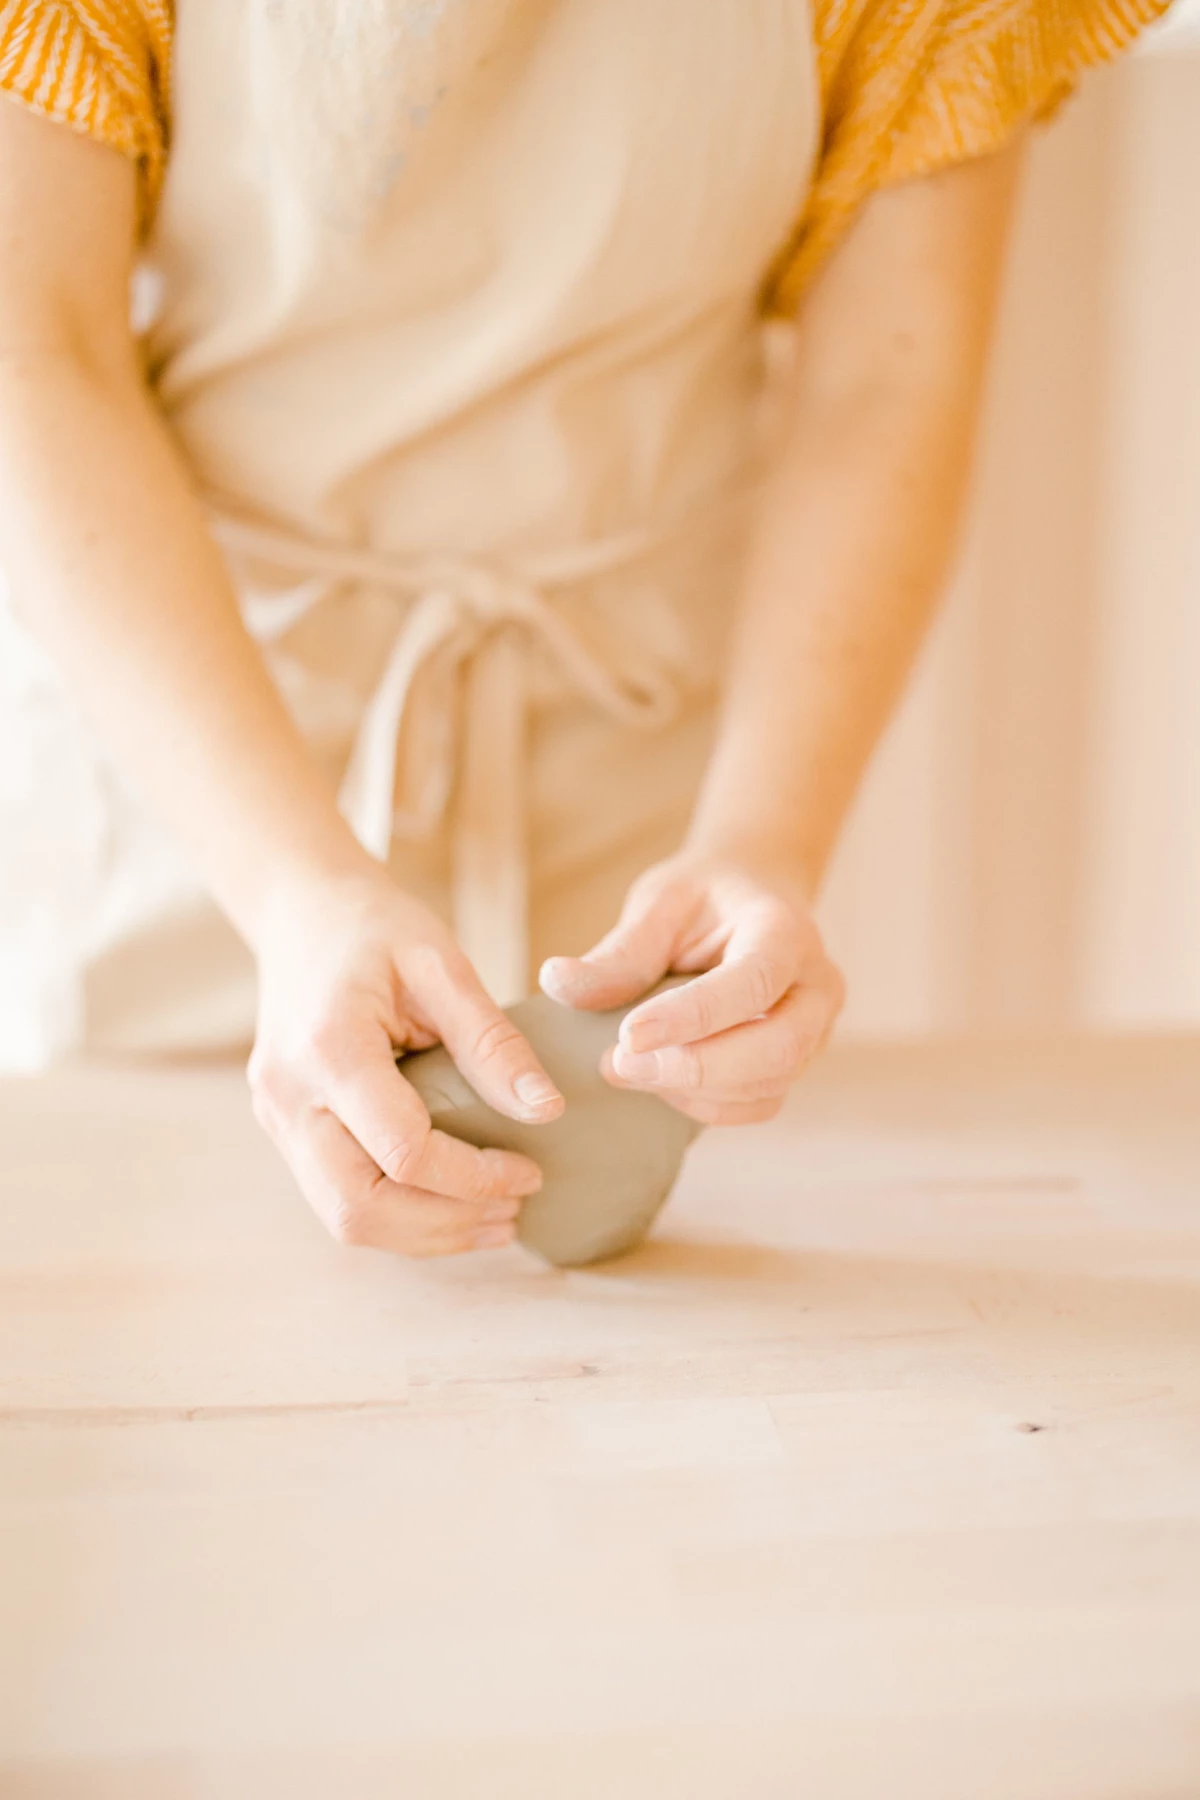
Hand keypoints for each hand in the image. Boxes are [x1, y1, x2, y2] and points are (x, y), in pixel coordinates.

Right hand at [247, 870, 563, 1255]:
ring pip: (345, 1218)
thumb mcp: (443, 964)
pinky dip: (399, 1218)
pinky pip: (337, 1199)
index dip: (474, 1177)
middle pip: (361, 1206)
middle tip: (516, 1210)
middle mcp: (289, 1097)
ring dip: (425, 1234)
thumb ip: (492, 1040)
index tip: (531, 1170)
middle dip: (447, 1224)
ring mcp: (277, 1119)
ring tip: (496, 1220)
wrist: (302, 912)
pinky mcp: (285, 1131)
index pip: (404, 1152)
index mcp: (328, 1049)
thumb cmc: (376, 928)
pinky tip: (453, 1206)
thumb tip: (546, 1111)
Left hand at [540, 852, 842, 1124]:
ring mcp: (815, 1030)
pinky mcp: (796, 1062)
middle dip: (695, 1067)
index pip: (753, 983)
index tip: (629, 1036)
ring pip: (770, 1085)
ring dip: (694, 1091)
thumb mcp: (659, 903)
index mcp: (785, 931)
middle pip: (778, 1047)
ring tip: (628, 1069)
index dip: (693, 1017)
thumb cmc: (704, 897)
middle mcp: (816, 985)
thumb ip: (620, 951)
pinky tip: (661, 1081)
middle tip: (618, 1064)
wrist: (752, 897)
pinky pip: (760, 1104)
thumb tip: (558, 984)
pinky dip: (707, 1106)